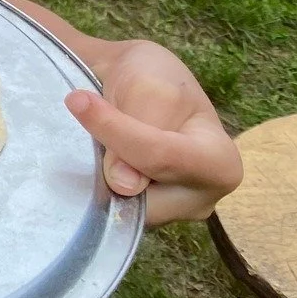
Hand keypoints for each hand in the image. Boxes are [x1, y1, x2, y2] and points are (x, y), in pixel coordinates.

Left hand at [65, 39, 242, 225]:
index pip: (162, 158)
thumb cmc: (154, 81)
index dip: (117, 133)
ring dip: (99, 180)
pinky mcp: (142, 216)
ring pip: (123, 210)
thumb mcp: (151, 89)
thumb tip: (124, 186)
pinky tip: (91, 162)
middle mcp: (202, 198)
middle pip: (144, 198)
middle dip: (110, 169)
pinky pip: (112, 212)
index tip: (76, 100)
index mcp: (220, 163)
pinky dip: (96, 188)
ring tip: (93, 144)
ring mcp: (172, 212)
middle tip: (87, 133)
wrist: (138, 84)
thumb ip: (140, 130)